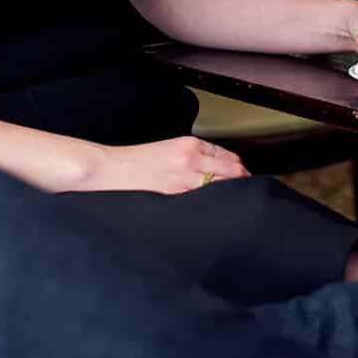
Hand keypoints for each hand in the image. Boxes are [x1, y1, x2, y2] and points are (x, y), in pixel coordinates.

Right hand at [81, 137, 248, 194]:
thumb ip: (192, 157)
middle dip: (243, 184)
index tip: (244, 181)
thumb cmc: (136, 162)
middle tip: (247, 197)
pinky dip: (214, 205)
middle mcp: (192, 158)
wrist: (110, 169)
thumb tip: (216, 171)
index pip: (229, 157)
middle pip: (233, 172)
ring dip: (232, 196)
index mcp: (190, 144)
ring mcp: (185, 179)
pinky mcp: (176, 196)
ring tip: (236, 208)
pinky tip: (216, 213)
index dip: (240, 170)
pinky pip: (204, 201)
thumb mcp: (168, 150)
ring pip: (223, 187)